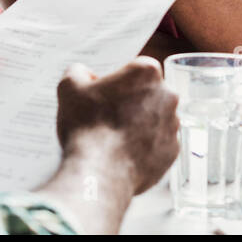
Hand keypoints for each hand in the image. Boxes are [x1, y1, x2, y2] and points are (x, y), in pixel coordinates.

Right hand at [54, 57, 179, 195]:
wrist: (99, 172)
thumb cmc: (87, 127)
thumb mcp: (69, 88)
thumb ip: (78, 72)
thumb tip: (84, 74)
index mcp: (147, 72)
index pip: (135, 69)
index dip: (118, 81)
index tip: (105, 95)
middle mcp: (168, 95)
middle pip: (149, 93)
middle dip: (132, 102)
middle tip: (107, 117)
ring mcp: (173, 124)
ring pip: (156, 118)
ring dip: (140, 124)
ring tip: (113, 138)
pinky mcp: (173, 151)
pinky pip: (159, 143)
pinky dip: (145, 147)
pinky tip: (124, 153)